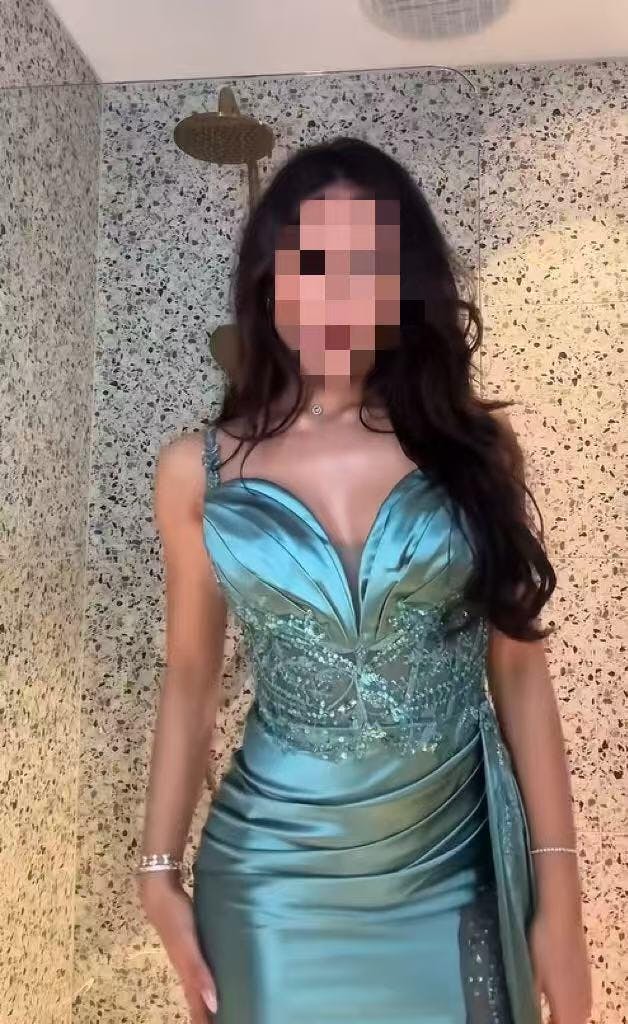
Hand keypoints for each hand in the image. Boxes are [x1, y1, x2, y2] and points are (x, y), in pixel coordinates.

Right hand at [138, 874, 218, 1022]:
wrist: (158, 888)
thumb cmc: (174, 917)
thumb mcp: (187, 945)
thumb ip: (199, 972)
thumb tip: (213, 1004)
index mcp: (184, 971)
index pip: (195, 1003)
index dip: (203, 1019)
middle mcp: (184, 964)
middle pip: (195, 995)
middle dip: (204, 1012)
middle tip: (218, 1022)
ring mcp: (185, 951)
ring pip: (196, 980)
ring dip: (204, 995)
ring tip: (216, 1006)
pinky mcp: (189, 938)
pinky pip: (199, 964)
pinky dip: (205, 975)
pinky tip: (214, 970)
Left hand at [528, 906, 591, 1022]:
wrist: (562, 918)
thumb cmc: (544, 946)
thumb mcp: (533, 974)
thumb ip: (533, 998)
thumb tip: (528, 1010)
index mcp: (566, 1005)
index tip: (536, 1019)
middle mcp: (581, 1001)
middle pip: (574, 1021)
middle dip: (560, 1020)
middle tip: (544, 1015)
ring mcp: (586, 987)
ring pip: (581, 1013)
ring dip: (568, 1014)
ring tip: (552, 1008)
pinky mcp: (587, 975)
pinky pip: (584, 1000)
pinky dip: (575, 1004)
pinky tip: (562, 993)